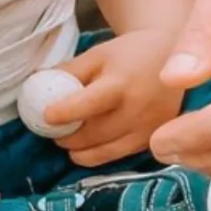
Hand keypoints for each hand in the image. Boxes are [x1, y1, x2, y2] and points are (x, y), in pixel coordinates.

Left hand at [43, 29, 185, 167]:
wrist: (175, 60)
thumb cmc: (128, 54)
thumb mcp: (96, 55)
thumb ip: (68, 72)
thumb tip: (35, 86)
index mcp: (122, 84)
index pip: (88, 104)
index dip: (64, 113)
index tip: (44, 116)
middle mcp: (138, 110)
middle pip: (94, 134)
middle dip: (66, 137)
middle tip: (51, 132)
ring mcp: (149, 130)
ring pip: (105, 152)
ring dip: (79, 150)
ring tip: (66, 141)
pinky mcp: (154, 141)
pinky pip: (120, 156)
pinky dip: (98, 155)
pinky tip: (86, 146)